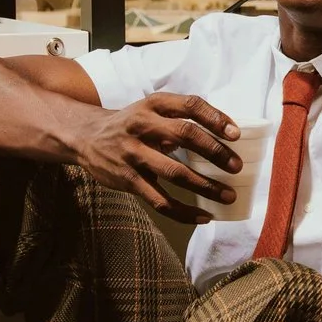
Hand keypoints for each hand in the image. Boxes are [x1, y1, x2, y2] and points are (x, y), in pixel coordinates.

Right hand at [70, 92, 241, 223]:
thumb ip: (178, 119)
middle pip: (185, 134)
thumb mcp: (150, 110)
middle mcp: (142, 125)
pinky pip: (160, 200)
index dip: (215, 118)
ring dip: (205, 185)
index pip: (190, 105)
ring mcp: (133, 153)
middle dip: (215, 151)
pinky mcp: (128, 180)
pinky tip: (203, 216)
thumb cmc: (129, 124)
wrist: (85, 137)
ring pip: (175, 172)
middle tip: (236, 166)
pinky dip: (184, 211)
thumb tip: (221, 136)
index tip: (235, 133)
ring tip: (228, 195)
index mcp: (153, 104)